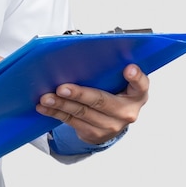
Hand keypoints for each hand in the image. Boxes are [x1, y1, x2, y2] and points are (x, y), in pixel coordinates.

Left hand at [35, 64, 149, 143]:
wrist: (112, 121)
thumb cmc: (114, 92)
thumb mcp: (119, 81)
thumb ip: (110, 69)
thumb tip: (82, 52)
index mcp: (137, 94)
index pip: (141, 84)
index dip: (136, 77)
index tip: (128, 68)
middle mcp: (126, 112)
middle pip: (101, 101)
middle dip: (80, 94)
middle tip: (62, 88)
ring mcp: (111, 126)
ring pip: (82, 113)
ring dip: (61, 105)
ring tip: (46, 98)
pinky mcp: (94, 134)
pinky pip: (72, 122)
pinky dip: (56, 113)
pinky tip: (44, 107)